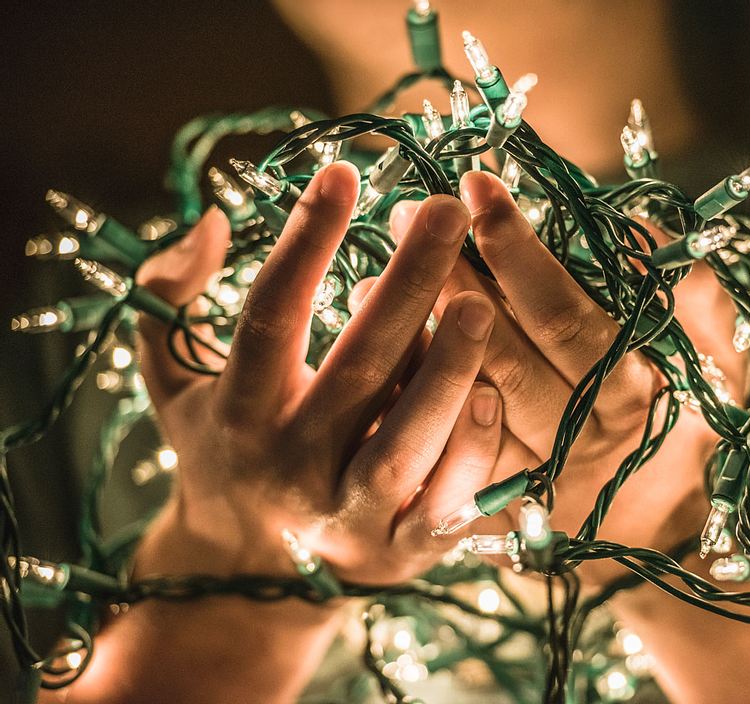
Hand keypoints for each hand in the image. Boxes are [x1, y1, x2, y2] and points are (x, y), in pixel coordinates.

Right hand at [133, 162, 501, 585]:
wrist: (245, 573)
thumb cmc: (222, 447)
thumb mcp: (173, 377)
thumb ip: (167, 298)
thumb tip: (209, 219)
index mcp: (237, 413)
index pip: (270, 315)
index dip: (305, 241)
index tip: (343, 171)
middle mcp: (290, 467)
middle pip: (356, 369)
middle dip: (406, 284)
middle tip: (446, 211)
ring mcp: (347, 515)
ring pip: (406, 442)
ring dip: (449, 369)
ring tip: (479, 298)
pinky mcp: (399, 551)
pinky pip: (446, 501)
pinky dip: (473, 450)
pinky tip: (495, 390)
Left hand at [364, 171, 745, 585]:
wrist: (655, 527)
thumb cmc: (684, 422)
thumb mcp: (718, 361)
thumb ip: (695, 298)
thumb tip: (639, 232)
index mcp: (630, 393)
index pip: (566, 315)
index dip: (518, 251)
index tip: (478, 187)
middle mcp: (577, 437)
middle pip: (504, 354)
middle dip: (452, 278)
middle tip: (408, 212)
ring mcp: (530, 474)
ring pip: (466, 399)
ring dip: (420, 334)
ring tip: (376, 267)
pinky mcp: (494, 500)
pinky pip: (445, 447)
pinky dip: (413, 395)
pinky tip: (383, 345)